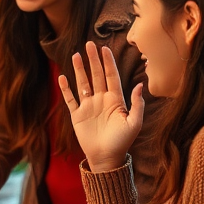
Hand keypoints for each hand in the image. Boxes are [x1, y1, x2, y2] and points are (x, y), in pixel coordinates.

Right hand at [57, 41, 143, 173]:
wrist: (106, 158)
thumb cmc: (122, 142)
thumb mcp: (134, 123)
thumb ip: (137, 104)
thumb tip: (140, 85)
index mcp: (115, 100)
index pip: (111, 76)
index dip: (108, 63)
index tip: (104, 48)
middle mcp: (101, 100)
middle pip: (96, 75)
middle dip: (93, 60)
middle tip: (89, 45)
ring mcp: (88, 106)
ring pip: (82, 83)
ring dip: (79, 70)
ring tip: (75, 55)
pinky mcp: (77, 115)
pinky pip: (70, 99)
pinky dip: (66, 89)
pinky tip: (63, 77)